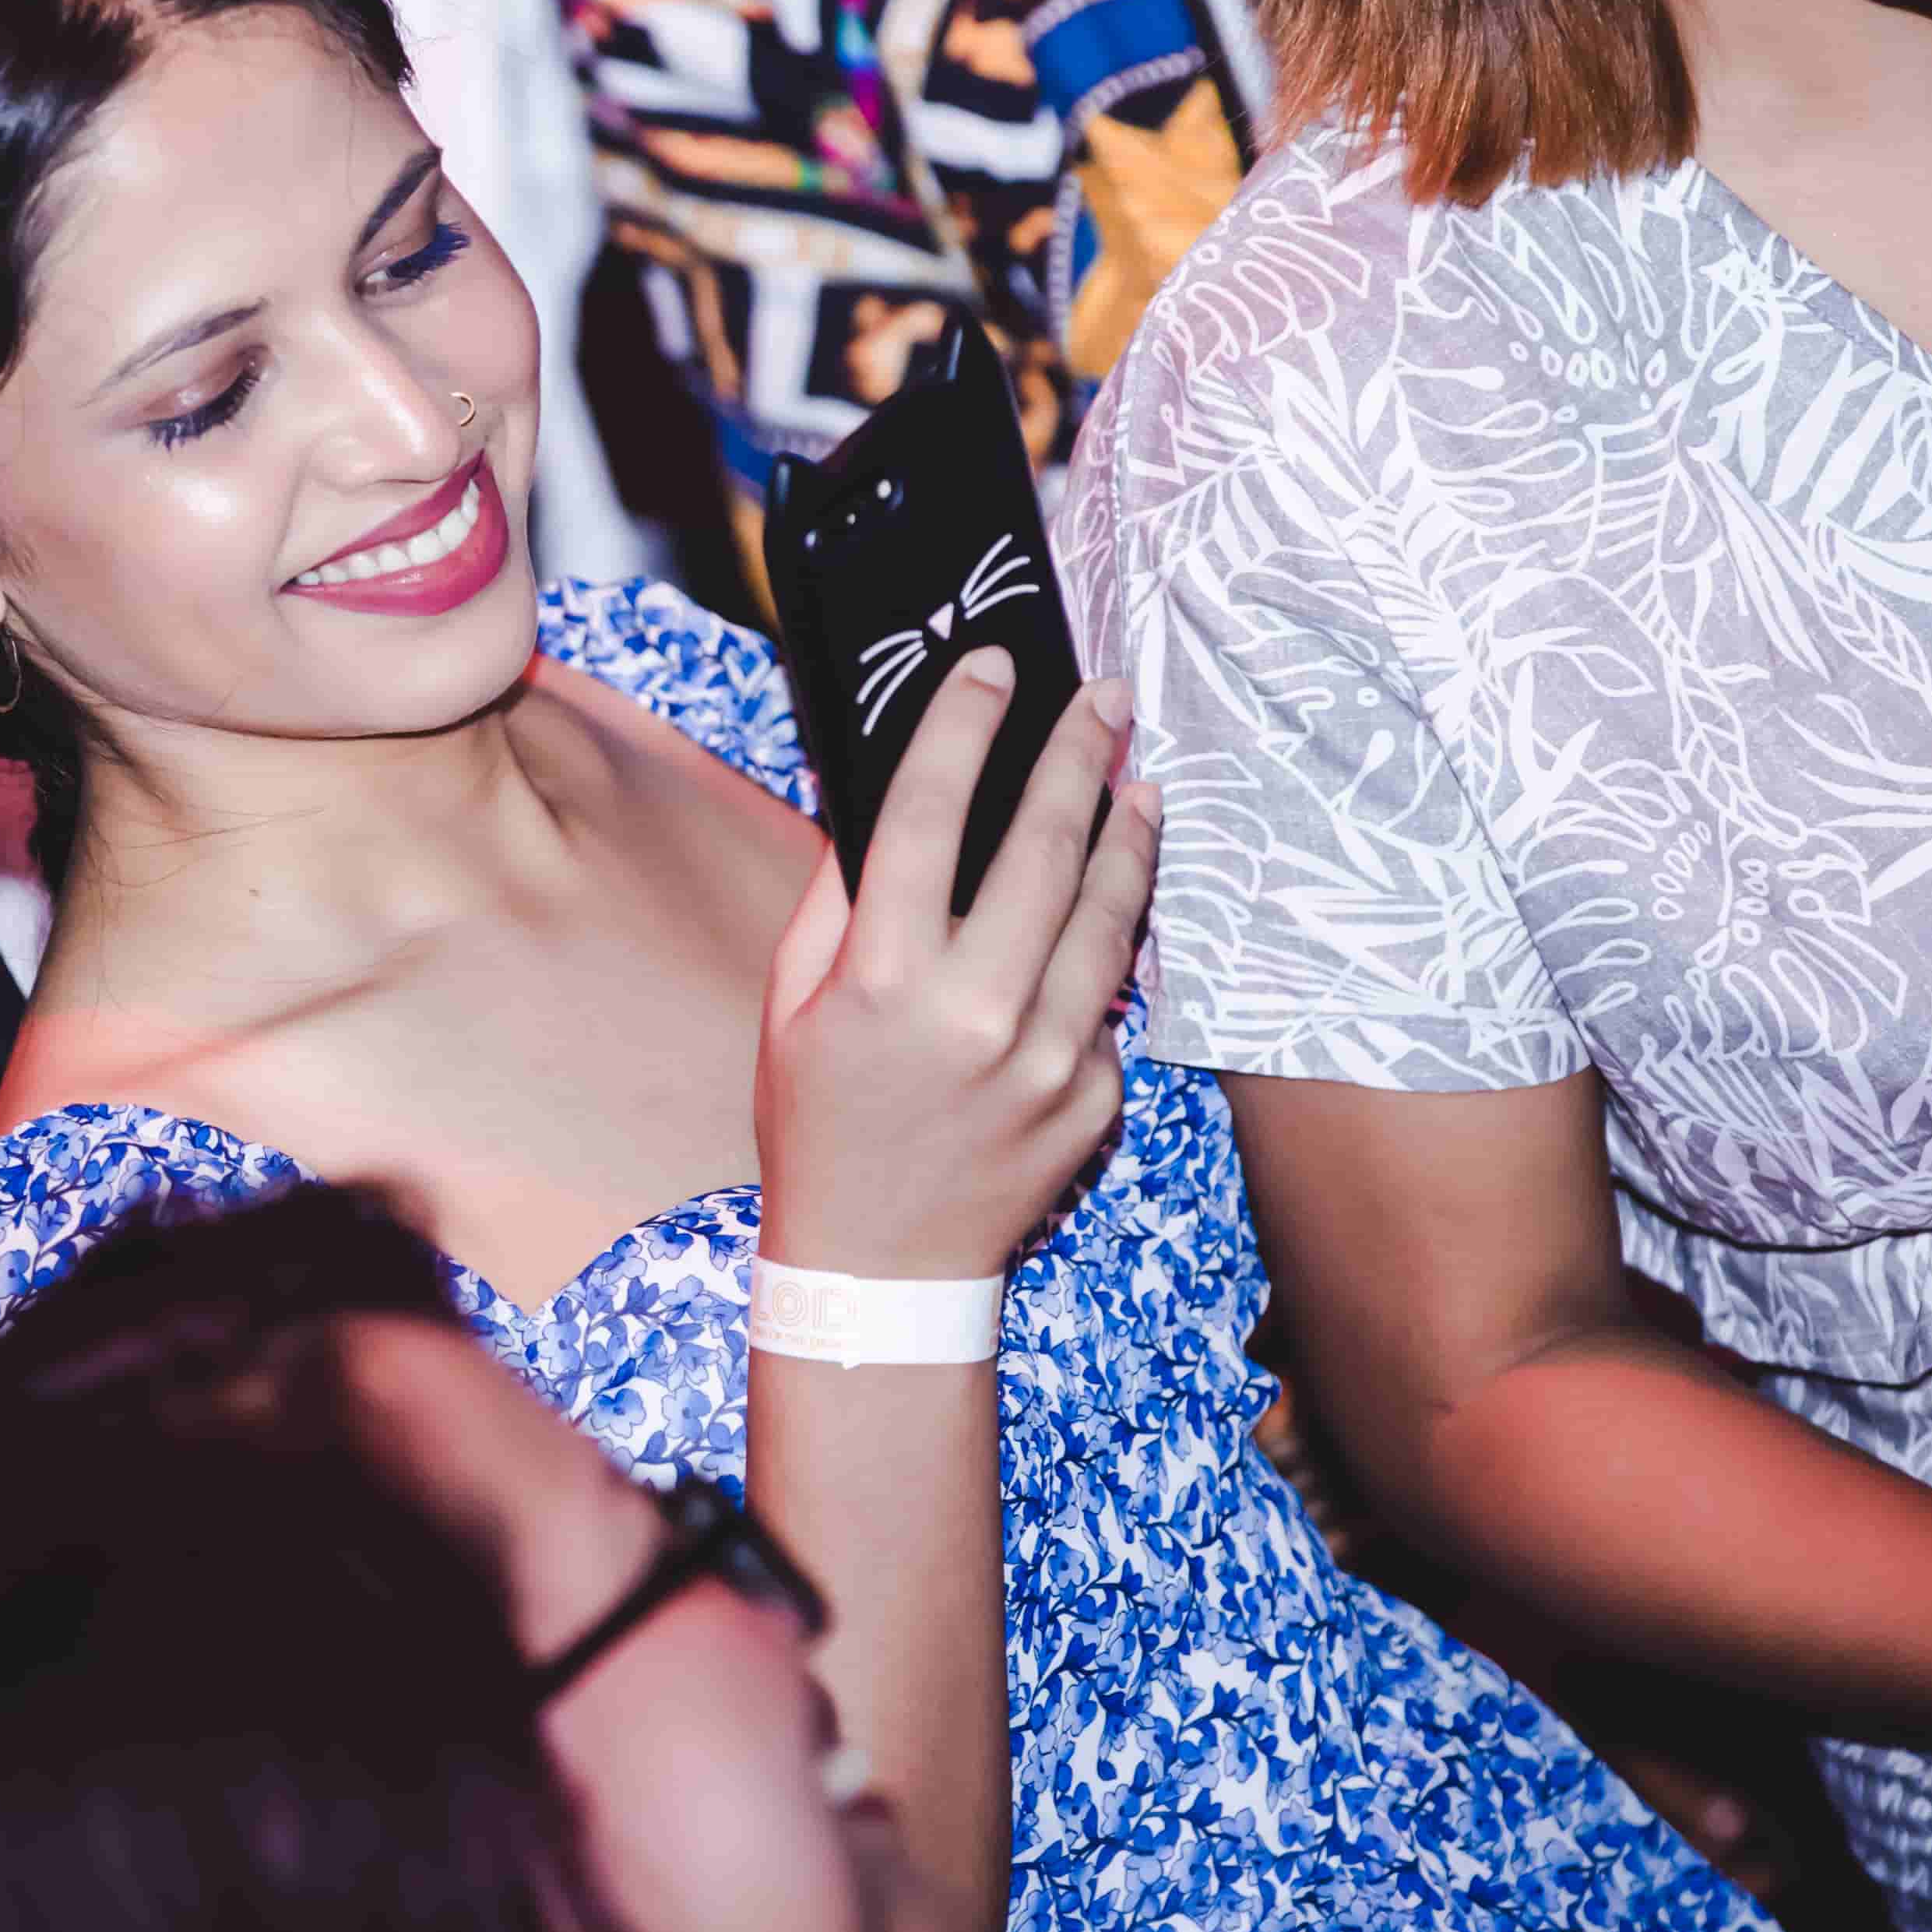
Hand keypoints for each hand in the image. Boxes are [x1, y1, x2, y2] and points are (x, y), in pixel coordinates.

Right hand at [755, 652, 1157, 1282]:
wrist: (880, 1265)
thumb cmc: (820, 1117)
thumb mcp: (793, 1001)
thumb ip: (840, 899)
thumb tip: (888, 798)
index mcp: (883, 976)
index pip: (931, 811)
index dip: (966, 724)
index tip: (994, 666)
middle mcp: (973, 1011)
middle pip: (1046, 844)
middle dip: (1080, 754)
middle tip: (1107, 698)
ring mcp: (1046, 1058)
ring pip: (1110, 913)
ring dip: (1130, 833)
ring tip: (1138, 781)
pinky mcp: (1094, 1098)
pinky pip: (1107, 999)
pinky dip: (1104, 950)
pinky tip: (1102, 915)